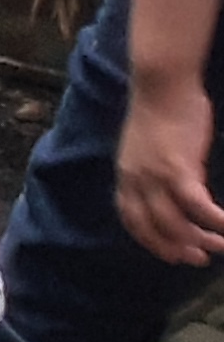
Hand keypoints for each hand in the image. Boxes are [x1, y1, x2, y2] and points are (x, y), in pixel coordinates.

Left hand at [120, 64, 223, 268]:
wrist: (162, 83)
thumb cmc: (162, 109)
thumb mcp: (147, 145)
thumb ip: (152, 167)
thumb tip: (168, 183)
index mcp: (126, 175)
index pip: (131, 219)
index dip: (150, 240)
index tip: (170, 254)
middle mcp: (135, 180)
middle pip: (153, 228)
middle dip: (176, 248)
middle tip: (199, 259)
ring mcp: (154, 177)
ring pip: (175, 223)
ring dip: (200, 240)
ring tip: (220, 246)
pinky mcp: (178, 169)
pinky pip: (198, 207)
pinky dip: (215, 222)